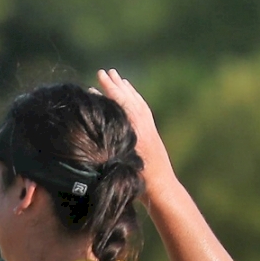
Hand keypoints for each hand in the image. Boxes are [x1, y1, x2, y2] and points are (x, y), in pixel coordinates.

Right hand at [95, 69, 174, 194]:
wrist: (163, 189)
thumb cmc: (140, 182)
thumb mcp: (124, 164)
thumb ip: (113, 146)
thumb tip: (96, 131)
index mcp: (137, 130)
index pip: (122, 103)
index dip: (110, 89)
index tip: (99, 77)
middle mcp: (144, 126)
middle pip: (130, 99)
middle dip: (117, 85)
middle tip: (106, 71)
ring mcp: (149, 129)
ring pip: (138, 103)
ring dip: (127, 91)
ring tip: (119, 80)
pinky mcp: (151, 135)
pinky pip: (143, 112)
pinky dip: (135, 102)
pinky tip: (131, 101)